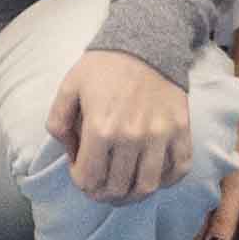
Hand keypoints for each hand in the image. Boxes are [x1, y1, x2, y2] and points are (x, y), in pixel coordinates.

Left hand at [48, 46, 197, 205]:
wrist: (145, 42)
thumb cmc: (104, 66)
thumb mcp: (68, 87)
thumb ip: (57, 122)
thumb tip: (69, 152)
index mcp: (101, 128)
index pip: (89, 178)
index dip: (81, 183)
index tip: (81, 173)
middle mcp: (131, 137)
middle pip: (116, 187)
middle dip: (103, 193)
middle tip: (100, 187)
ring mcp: (159, 136)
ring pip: (147, 186)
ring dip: (132, 196)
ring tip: (124, 190)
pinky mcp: (181, 131)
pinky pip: (179, 170)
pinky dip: (167, 182)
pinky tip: (153, 178)